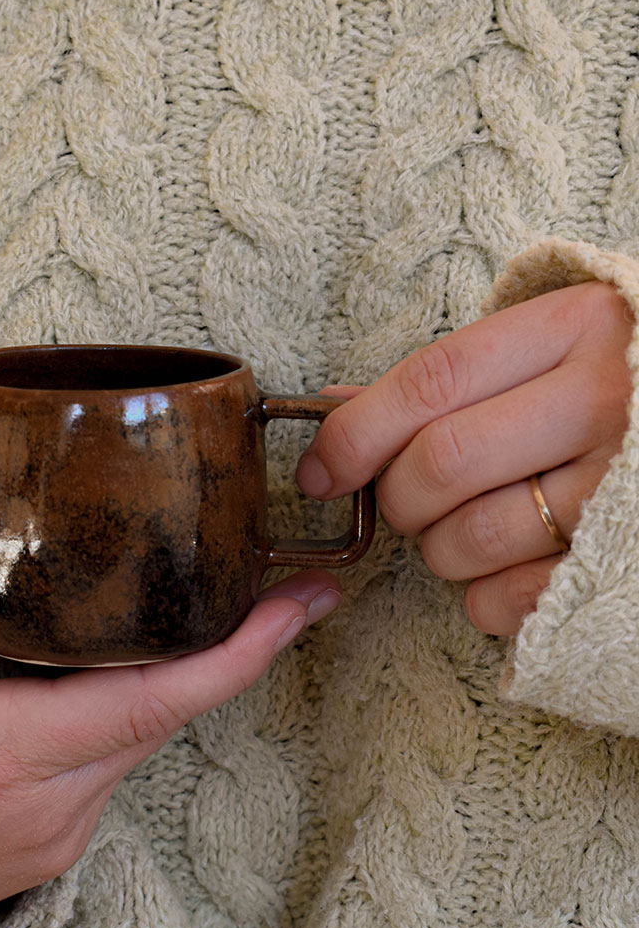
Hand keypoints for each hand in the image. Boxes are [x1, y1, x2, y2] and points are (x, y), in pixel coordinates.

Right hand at [0, 429, 342, 927]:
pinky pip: (111, 768)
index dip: (240, 653)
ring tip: (218, 606)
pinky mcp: (45, 852)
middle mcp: (50, 810)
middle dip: (232, 652)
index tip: (304, 604)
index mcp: (3, 759)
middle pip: (165, 716)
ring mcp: (53, 840)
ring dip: (177, 679)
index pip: (155, 702)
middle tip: (284, 582)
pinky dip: (131, 714)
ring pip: (140, 743)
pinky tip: (127, 664)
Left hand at [296, 281, 634, 635]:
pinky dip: (481, 597)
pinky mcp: (621, 557)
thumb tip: (331, 408)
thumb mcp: (540, 350)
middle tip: (408, 501)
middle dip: (397, 499)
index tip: (318, 473)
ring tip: (462, 530)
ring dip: (438, 550)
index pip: (431, 382)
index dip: (356, 434)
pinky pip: (509, 599)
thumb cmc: (605, 382)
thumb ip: (443, 380)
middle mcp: (603, 399)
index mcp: (573, 328)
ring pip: (470, 538)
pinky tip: (504, 566)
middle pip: (440, 464)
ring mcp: (620, 483)